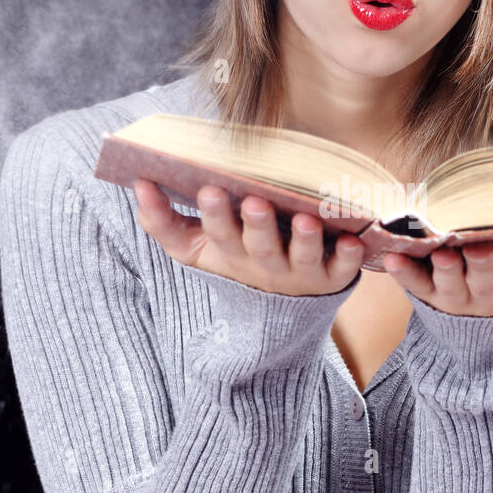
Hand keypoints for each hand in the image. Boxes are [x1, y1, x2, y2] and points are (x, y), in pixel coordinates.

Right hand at [133, 180, 364, 294]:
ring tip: (305, 222)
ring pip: (304, 257)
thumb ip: (162, 220)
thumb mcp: (194, 248)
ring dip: (305, 241)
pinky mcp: (334, 276)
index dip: (214, 214)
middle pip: (260, 246)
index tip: (209, 188)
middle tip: (255, 201)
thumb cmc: (234, 258)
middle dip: (256, 224)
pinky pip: (344, 269)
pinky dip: (350, 257)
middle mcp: (266, 264)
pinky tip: (355, 241)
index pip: (219, 234)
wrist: (278, 308)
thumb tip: (138, 183)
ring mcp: (301, 272)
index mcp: (231, 252)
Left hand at [381, 234, 492, 316]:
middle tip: (481, 247)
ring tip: (441, 253)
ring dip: (446, 270)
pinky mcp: (429, 293)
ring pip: (451, 285)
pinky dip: (403, 273)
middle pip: (488, 281)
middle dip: (485, 265)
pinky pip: (414, 285)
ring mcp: (457, 294)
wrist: (487, 320)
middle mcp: (490, 293)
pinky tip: (390, 258)